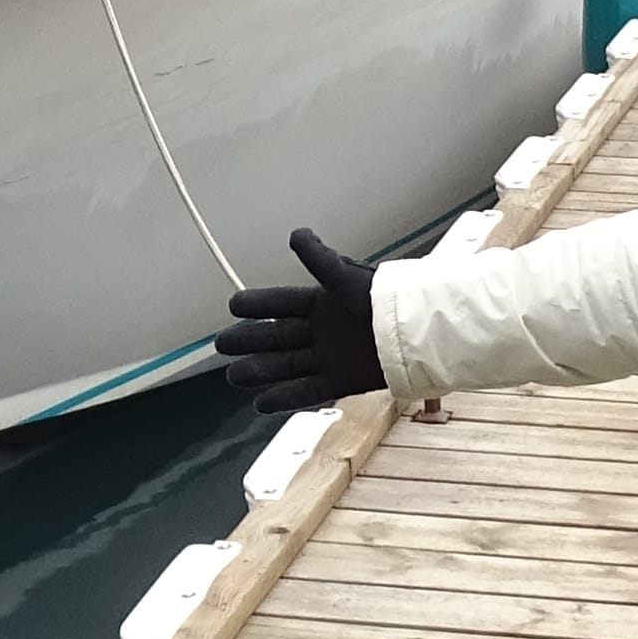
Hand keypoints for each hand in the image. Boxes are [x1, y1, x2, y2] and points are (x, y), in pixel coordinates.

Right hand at [216, 227, 386, 411]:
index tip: (233, 305)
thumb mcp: (345, 276)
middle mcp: (322, 330)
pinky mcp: (341, 381)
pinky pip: (307, 390)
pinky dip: (284, 397)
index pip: (282, 304)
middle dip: (250, 340)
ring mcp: (330, 357)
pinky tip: (261, 403)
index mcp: (323, 302)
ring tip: (233, 376)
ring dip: (260, 371)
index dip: (258, 304)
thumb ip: (319, 259)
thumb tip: (296, 235)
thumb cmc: (383, 297)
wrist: (416, 329)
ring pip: (286, 365)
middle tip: (222, 344)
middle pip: (277, 337)